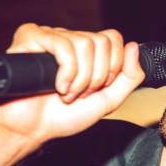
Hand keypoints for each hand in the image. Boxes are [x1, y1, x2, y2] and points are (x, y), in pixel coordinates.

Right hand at [0, 24, 143, 165]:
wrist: (32, 129)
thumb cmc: (64, 115)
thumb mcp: (108, 99)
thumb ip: (129, 77)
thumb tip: (134, 47)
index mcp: (86, 51)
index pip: (113, 38)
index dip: (113, 66)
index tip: (99, 87)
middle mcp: (69, 39)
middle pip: (102, 41)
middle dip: (97, 76)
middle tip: (81, 93)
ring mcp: (50, 36)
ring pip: (85, 43)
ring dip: (81, 78)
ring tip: (68, 93)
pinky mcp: (30, 37)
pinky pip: (63, 45)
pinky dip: (67, 72)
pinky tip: (57, 87)